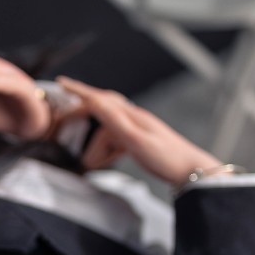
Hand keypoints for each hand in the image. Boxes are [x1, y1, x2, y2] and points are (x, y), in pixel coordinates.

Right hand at [56, 76, 222, 185]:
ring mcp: (138, 129)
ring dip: (98, 146)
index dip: (79, 90)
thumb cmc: (167, 159)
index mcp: (131, 116)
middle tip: (65, 127)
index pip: (100, 98)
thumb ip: (115, 121)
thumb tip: (94, 101)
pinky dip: (108, 149)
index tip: (62, 82)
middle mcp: (134, 118)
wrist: (193, 171)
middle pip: (101, 112)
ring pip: (108, 131)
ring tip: (94, 164)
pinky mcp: (142, 141)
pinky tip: (109, 160)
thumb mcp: (136, 141)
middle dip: (83, 119)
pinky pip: (117, 140)